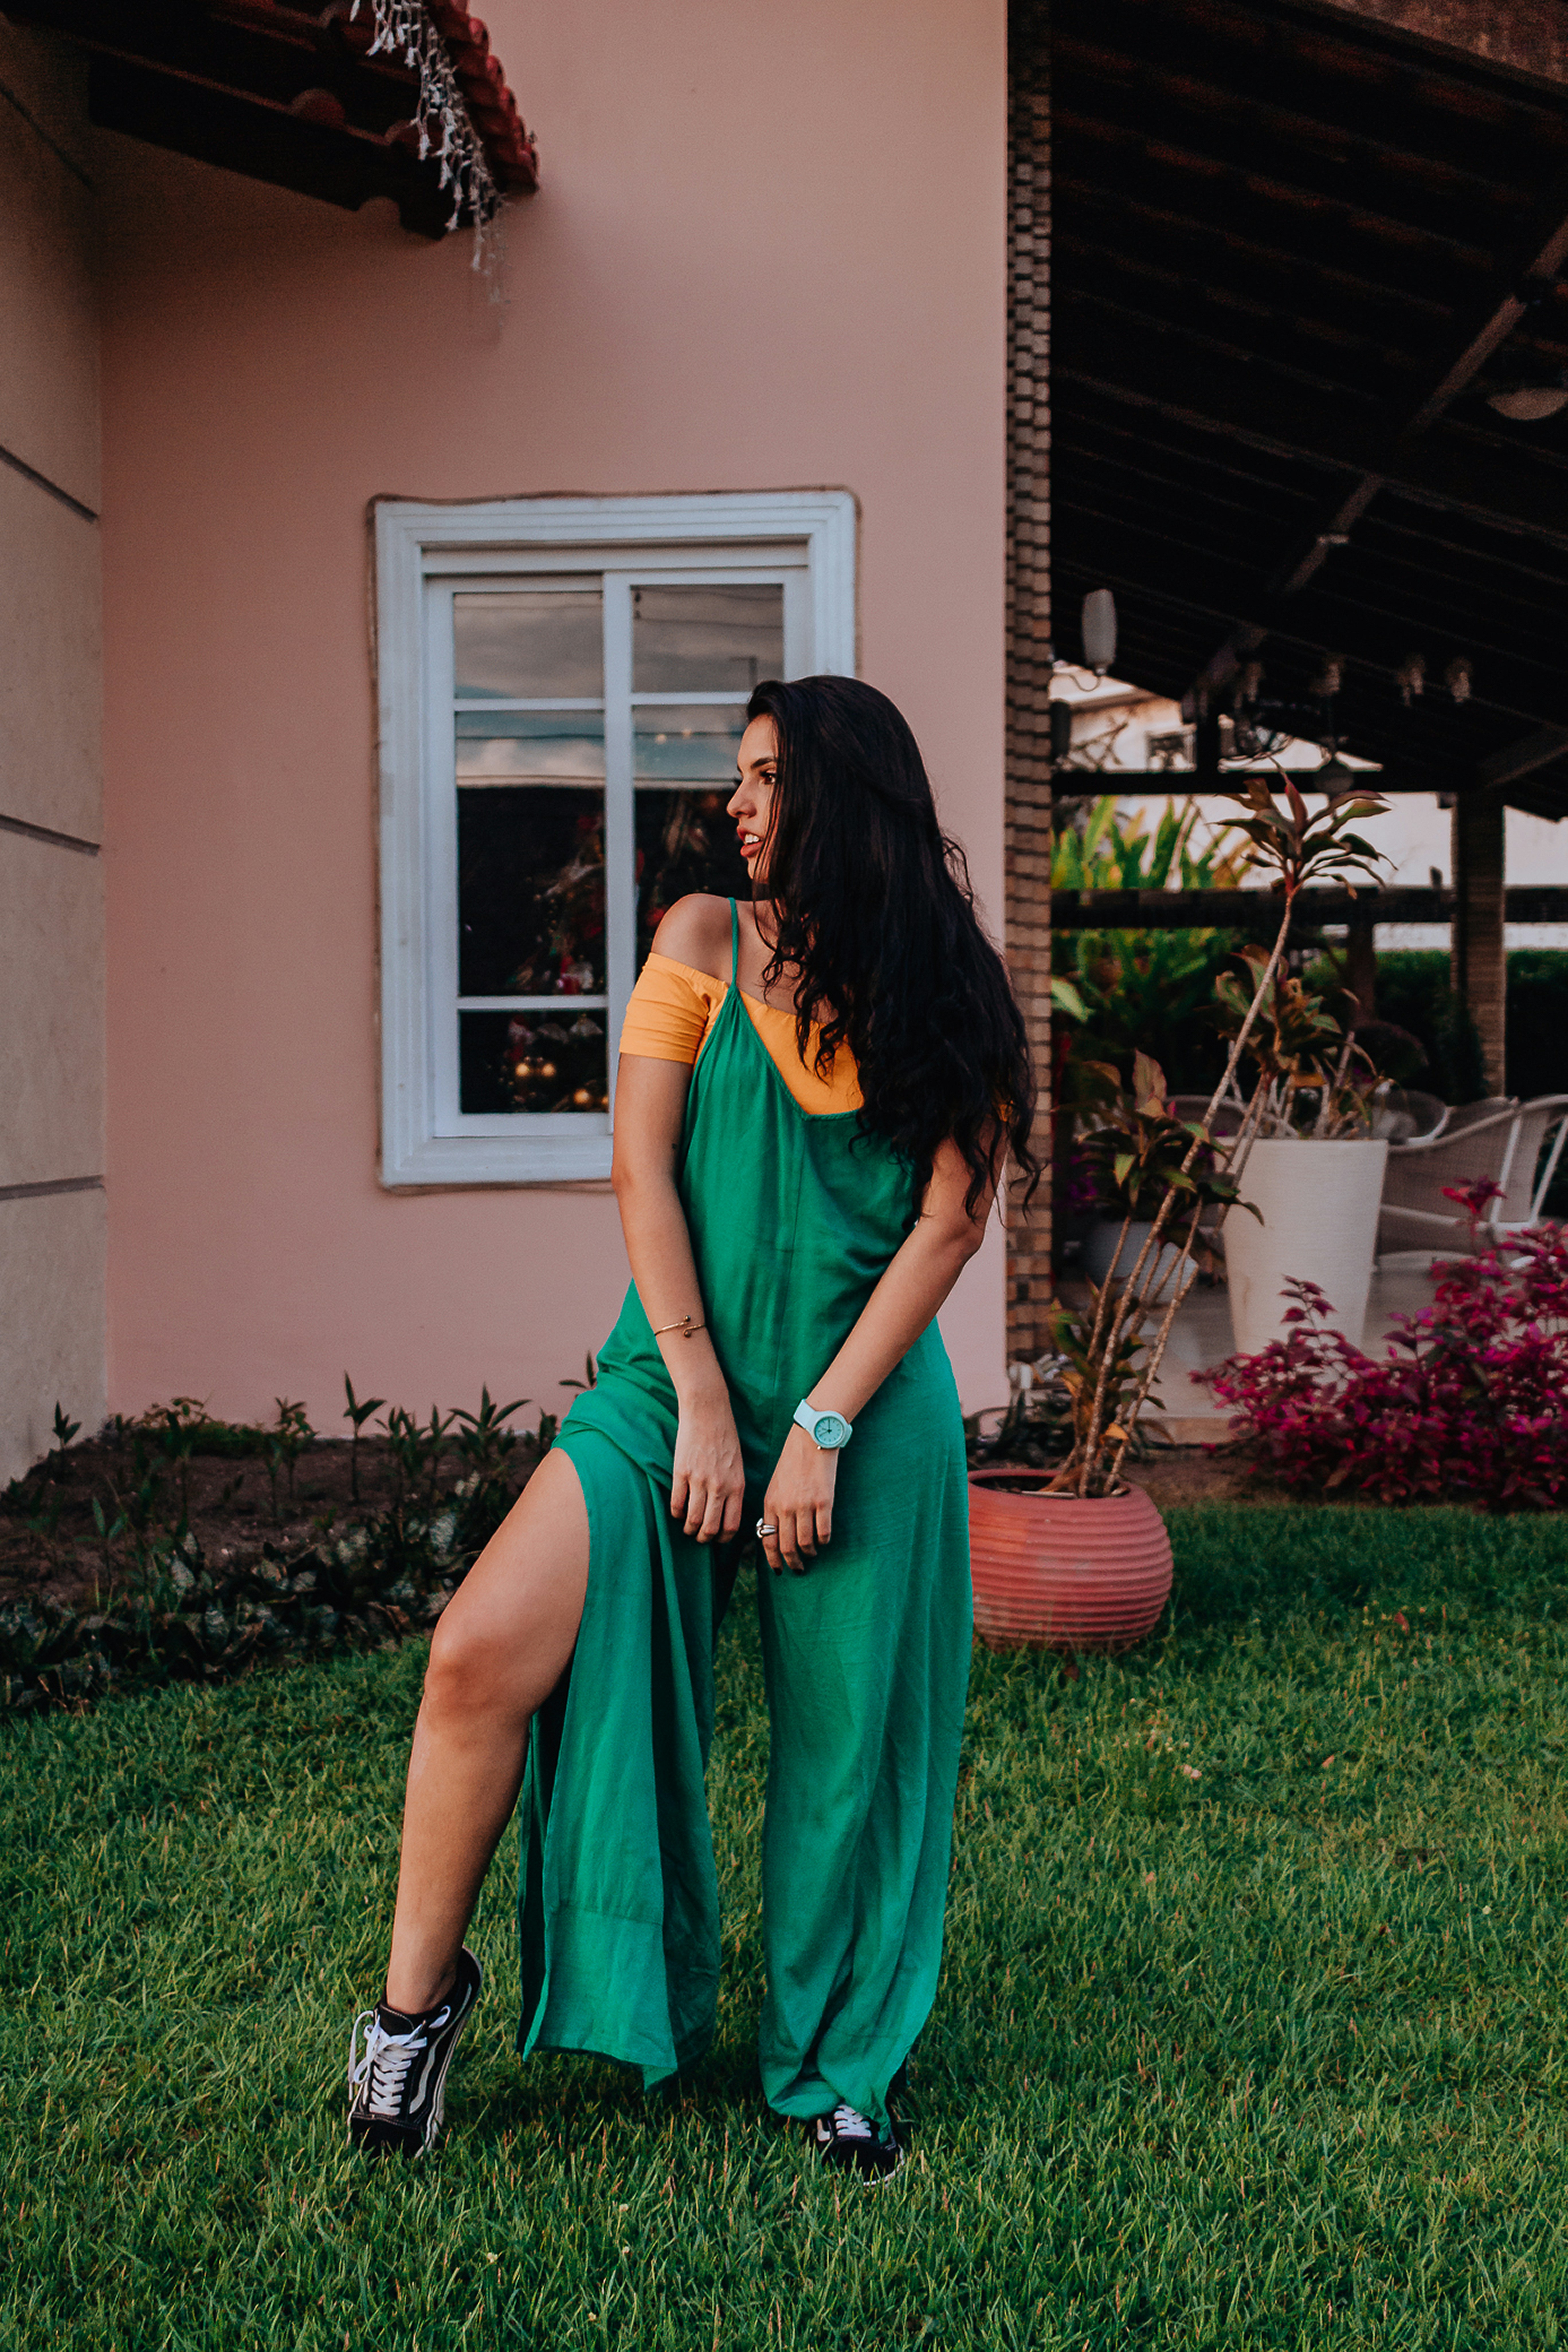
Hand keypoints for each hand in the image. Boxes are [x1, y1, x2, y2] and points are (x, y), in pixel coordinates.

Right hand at [670, 1393, 745, 1542]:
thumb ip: (733, 1489)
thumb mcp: (738, 1465)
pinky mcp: (681, 1472)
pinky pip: (676, 1503)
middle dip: (703, 1538)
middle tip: (699, 1537)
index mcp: (737, 1485)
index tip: (718, 1539)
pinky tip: (677, 1512)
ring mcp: (699, 1480)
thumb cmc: (725, 1436)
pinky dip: (676, 1513)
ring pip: (692, 1519)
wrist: (708, 1411)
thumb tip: (726, 1512)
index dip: (723, 1538)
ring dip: (688, 1529)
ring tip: (687, 1528)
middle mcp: (720, 1486)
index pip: (732, 1525)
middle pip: (710, 1528)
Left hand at [759, 1424, 839, 1574]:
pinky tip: (824, 1540)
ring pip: (805, 1543)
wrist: (811, 1438)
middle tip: (799, 1569)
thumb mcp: (775, 1484)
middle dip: (792, 1563)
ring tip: (813, 1553)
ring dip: (810, 1553)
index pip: (767, 1540)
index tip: (779, 1570)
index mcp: (770, 1503)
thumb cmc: (793, 1461)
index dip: (773, 1559)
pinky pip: (823, 1531)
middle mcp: (785, 1507)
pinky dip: (824, 1541)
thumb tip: (775, 1533)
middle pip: (786, 1546)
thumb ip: (774, 1508)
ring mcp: (804, 1505)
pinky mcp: (823, 1501)